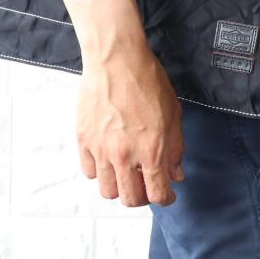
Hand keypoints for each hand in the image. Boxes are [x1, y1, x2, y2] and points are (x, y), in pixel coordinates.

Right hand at [76, 44, 184, 206]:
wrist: (116, 59)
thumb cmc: (148, 81)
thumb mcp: (173, 114)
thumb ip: (175, 148)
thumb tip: (176, 174)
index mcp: (152, 150)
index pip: (157, 194)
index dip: (165, 198)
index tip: (167, 194)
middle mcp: (125, 155)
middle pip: (130, 199)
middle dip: (142, 196)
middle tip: (145, 184)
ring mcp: (101, 149)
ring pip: (107, 191)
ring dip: (119, 187)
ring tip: (125, 172)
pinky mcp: (83, 140)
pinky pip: (89, 171)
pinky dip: (100, 171)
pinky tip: (108, 158)